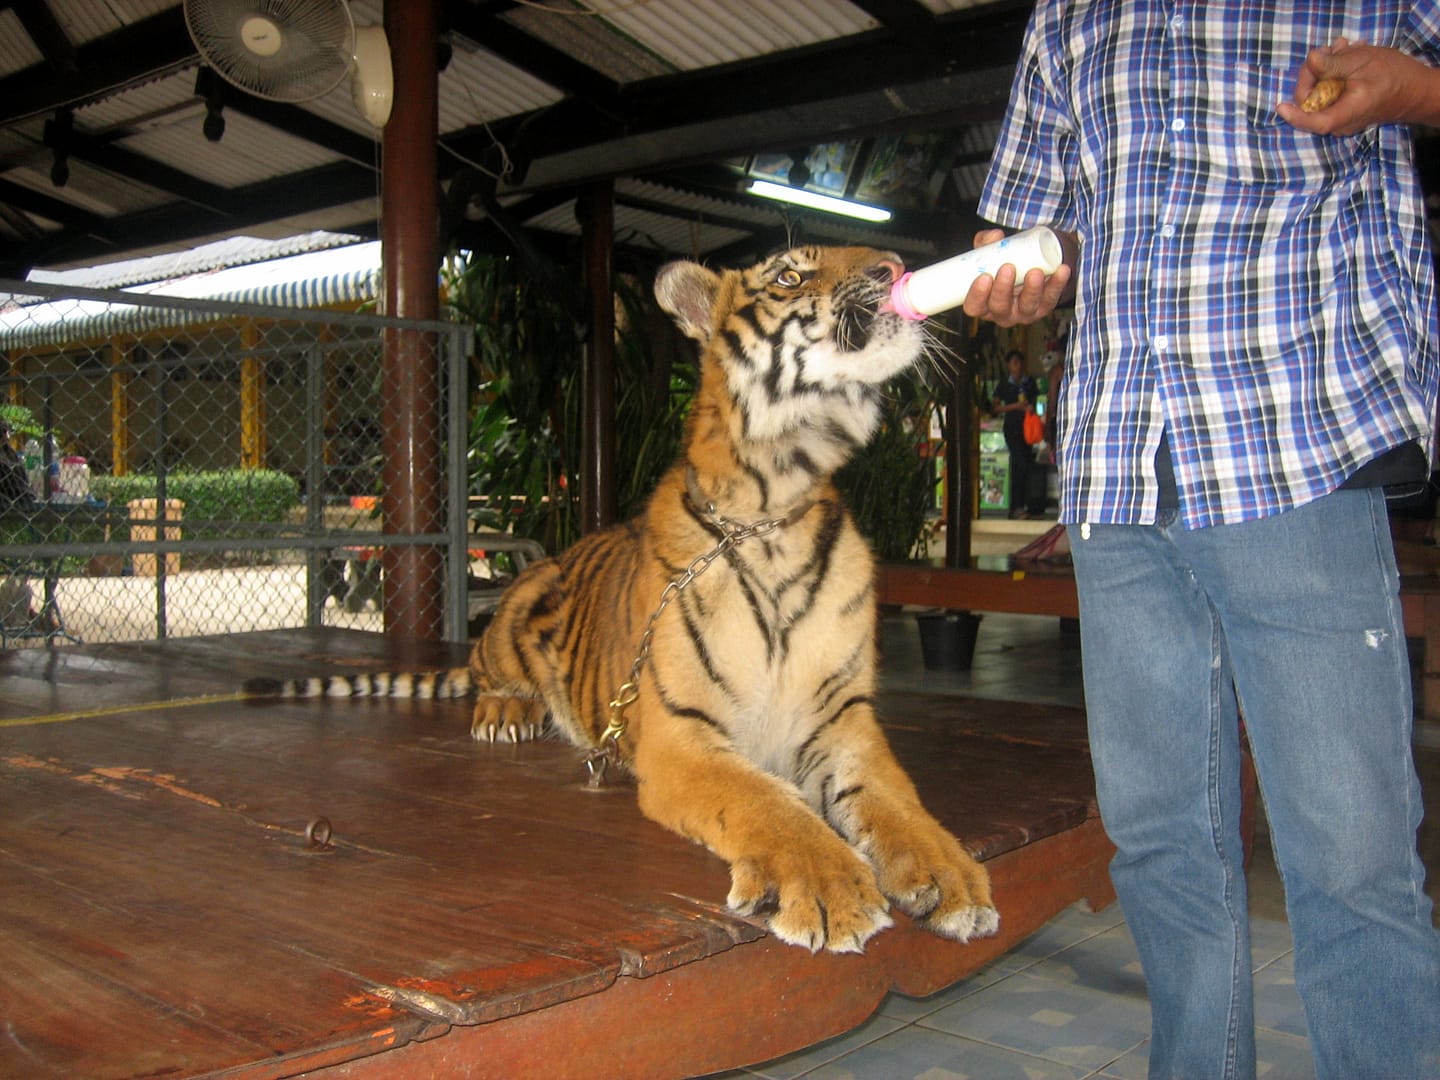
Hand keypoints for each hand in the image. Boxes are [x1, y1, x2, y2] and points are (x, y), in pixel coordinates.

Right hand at [962, 228, 1073, 326]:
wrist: (1030, 264)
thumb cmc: (1003, 261)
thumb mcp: (989, 252)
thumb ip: (987, 242)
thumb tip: (995, 236)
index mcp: (983, 303)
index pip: (974, 307)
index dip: (977, 296)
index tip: (984, 277)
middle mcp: (1002, 312)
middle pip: (999, 307)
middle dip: (1003, 290)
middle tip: (1008, 268)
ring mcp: (1024, 312)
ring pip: (1027, 306)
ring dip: (1032, 290)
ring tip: (1035, 272)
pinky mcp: (1044, 307)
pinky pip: (1051, 298)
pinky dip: (1057, 284)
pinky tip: (1061, 270)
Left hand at [1278, 37, 1439, 134]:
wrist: (1415, 90)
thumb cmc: (1394, 75)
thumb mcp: (1363, 62)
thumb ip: (1335, 64)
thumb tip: (1311, 60)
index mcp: (1347, 112)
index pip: (1315, 121)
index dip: (1295, 115)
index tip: (1280, 106)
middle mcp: (1342, 122)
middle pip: (1312, 102)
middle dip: (1316, 72)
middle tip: (1332, 48)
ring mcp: (1342, 119)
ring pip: (1320, 96)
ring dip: (1327, 69)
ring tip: (1344, 47)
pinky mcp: (1343, 112)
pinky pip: (1330, 96)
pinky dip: (1334, 76)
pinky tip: (1346, 57)